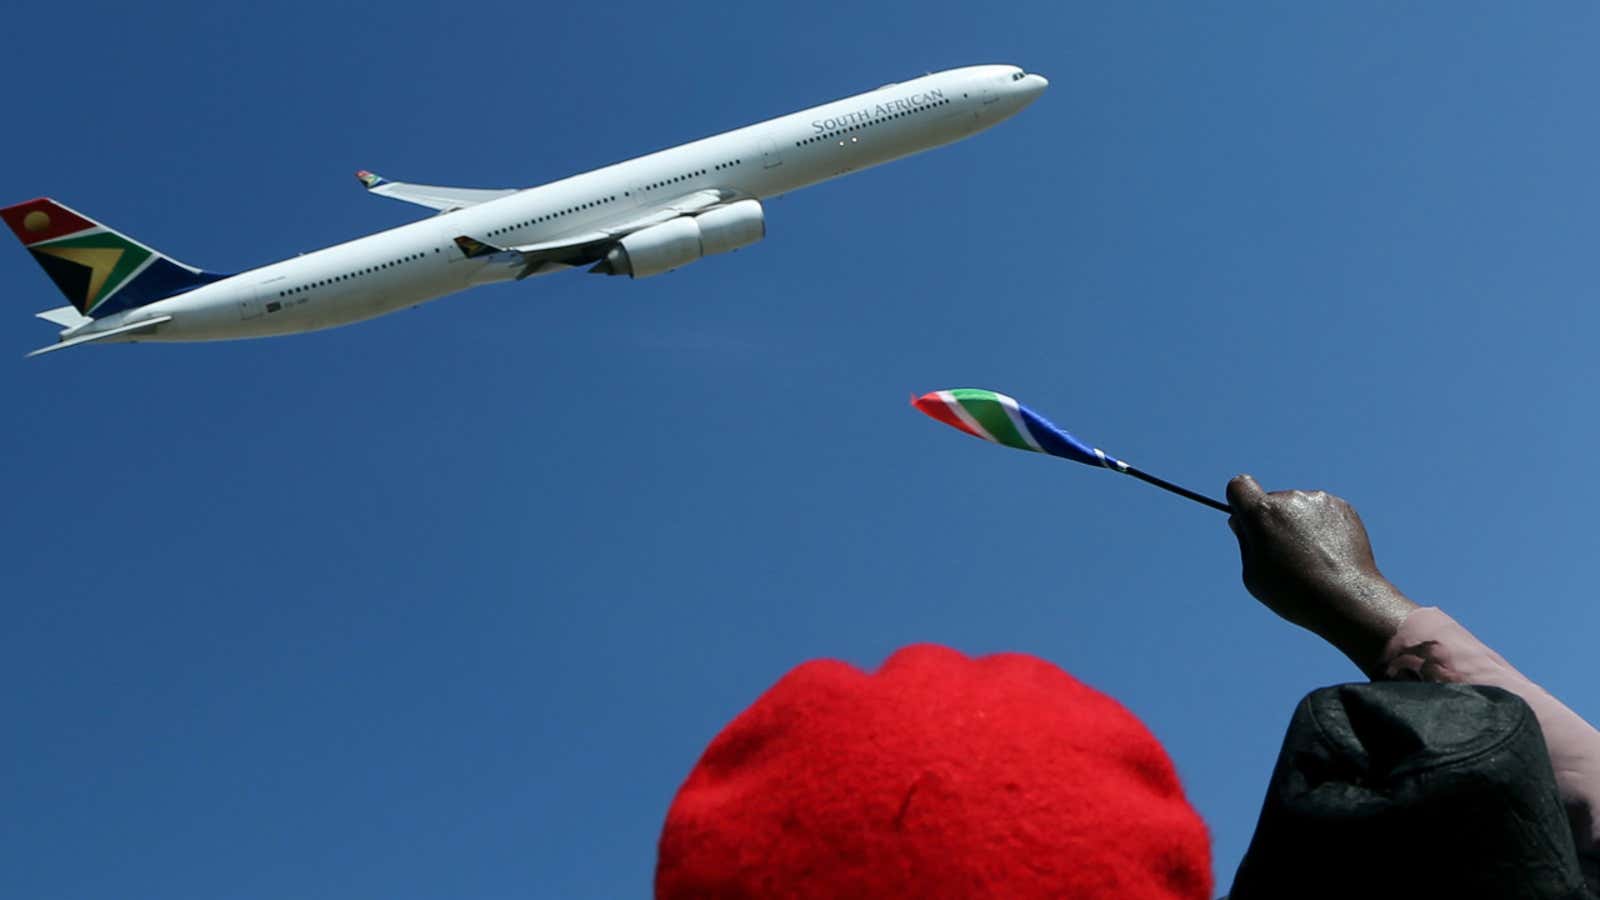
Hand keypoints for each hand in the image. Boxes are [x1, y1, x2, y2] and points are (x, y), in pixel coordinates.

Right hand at [1226, 475, 1418, 672]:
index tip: (1246, 518)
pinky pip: (1322, 512)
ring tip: (1312, 558)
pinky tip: (1328, 553)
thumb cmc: (1294, 593)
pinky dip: (1321, 527)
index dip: (1239, 501)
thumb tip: (1242, 521)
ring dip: (1299, 524)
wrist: (1347, 598)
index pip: (1239, 486)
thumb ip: (1245, 541)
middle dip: (1272, 520)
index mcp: (1262, 513)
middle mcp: (1290, 499)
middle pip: (1271, 501)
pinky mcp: (1342, 506)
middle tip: (1285, 553)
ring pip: (1298, 507)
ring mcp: (1319, 500)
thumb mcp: (1253, 573)